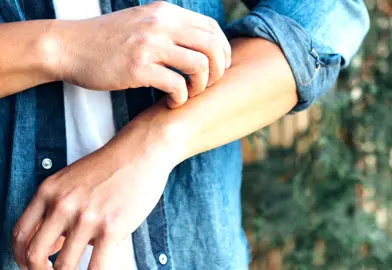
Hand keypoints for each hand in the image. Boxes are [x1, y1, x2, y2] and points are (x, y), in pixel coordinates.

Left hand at [12, 115, 181, 269]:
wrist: (141, 151)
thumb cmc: (112, 166)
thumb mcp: (73, 179)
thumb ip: (58, 207)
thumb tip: (55, 244)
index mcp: (49, 192)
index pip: (21, 234)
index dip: (20, 256)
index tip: (31, 264)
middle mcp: (62, 205)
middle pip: (34, 255)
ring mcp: (86, 218)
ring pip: (63, 266)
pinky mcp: (111, 228)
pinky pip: (96, 267)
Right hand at [44, 1, 230, 107]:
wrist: (68, 46)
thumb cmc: (107, 40)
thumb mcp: (142, 22)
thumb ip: (169, 28)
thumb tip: (201, 44)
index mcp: (164, 12)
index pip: (211, 27)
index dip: (222, 50)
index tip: (219, 67)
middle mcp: (160, 24)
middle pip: (211, 46)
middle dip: (218, 70)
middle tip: (208, 84)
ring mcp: (149, 45)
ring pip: (199, 65)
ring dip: (201, 85)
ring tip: (189, 94)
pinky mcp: (137, 68)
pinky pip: (176, 85)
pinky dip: (181, 98)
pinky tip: (172, 103)